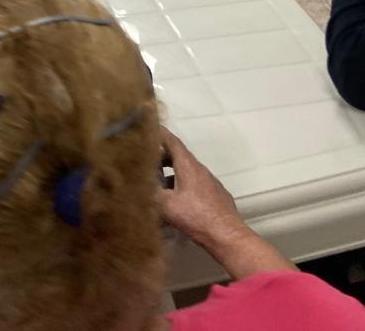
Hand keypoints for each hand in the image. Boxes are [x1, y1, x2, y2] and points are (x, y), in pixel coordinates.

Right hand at [158, 129, 244, 252]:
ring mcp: (210, 182)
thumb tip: (136, 184)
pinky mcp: (216, 196)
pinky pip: (195, 184)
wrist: (227, 236)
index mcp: (188, 165)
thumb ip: (151, 192)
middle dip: (161, 156)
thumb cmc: (196, 216)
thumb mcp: (166, 205)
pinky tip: (177, 202)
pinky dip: (183, 186)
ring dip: (172, 174)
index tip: (146, 129)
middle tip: (146, 162)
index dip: (158, 133)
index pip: (171, 141)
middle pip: (178, 156)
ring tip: (158, 185)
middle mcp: (200, 169)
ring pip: (187, 172)